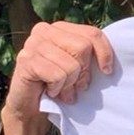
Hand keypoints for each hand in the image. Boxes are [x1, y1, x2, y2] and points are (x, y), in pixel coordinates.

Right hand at [0, 21, 114, 134]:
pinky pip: (57, 75)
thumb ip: (87, 56)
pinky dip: (58, 88)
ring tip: (63, 92)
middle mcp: (44, 31)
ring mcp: (32, 44)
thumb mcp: (76, 67)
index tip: (107, 71)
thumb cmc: (56, 85)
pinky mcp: (25, 61)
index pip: (92, 33)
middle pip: (83, 47)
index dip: (104, 53)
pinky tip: (50, 91)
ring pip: (71, 65)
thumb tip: (108, 63)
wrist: (28, 106)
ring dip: (70, 85)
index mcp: (59, 28)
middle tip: (77, 87)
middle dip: (84, 73)